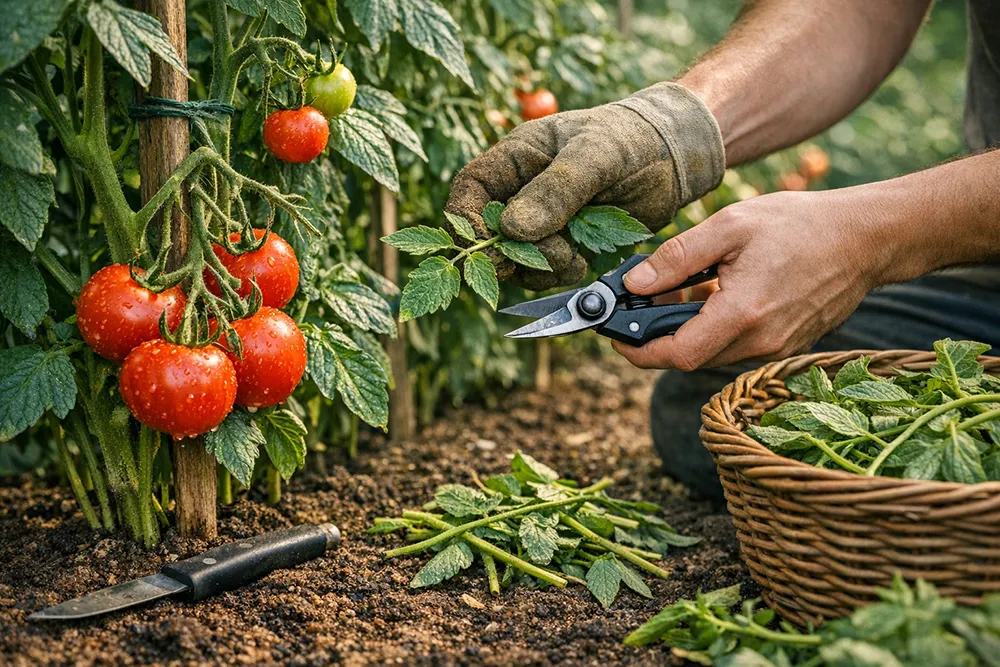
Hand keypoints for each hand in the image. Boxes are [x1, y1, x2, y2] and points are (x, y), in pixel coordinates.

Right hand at [445, 83, 724, 289]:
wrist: (673, 159)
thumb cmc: (632, 140)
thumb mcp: (596, 155)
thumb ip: (556, 189)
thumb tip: (512, 228)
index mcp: (516, 159)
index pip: (470, 189)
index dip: (465, 219)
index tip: (487, 243)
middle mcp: (521, 192)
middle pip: (488, 234)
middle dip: (511, 253)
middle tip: (545, 254)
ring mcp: (542, 222)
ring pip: (516, 260)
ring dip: (540, 267)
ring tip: (573, 252)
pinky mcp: (564, 245)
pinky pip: (546, 272)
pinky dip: (560, 273)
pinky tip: (584, 259)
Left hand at [612, 188, 886, 369]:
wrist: (866, 238)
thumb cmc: (801, 225)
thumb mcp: (730, 225)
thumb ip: (678, 257)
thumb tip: (634, 283)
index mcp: (743, 314)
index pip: (677, 355)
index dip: (638, 351)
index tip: (615, 335)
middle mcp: (761, 342)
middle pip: (689, 356)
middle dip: (657, 333)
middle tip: (644, 297)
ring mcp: (776, 348)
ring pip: (711, 352)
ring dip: (686, 328)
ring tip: (685, 285)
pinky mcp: (785, 345)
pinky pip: (734, 345)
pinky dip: (713, 326)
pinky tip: (714, 290)